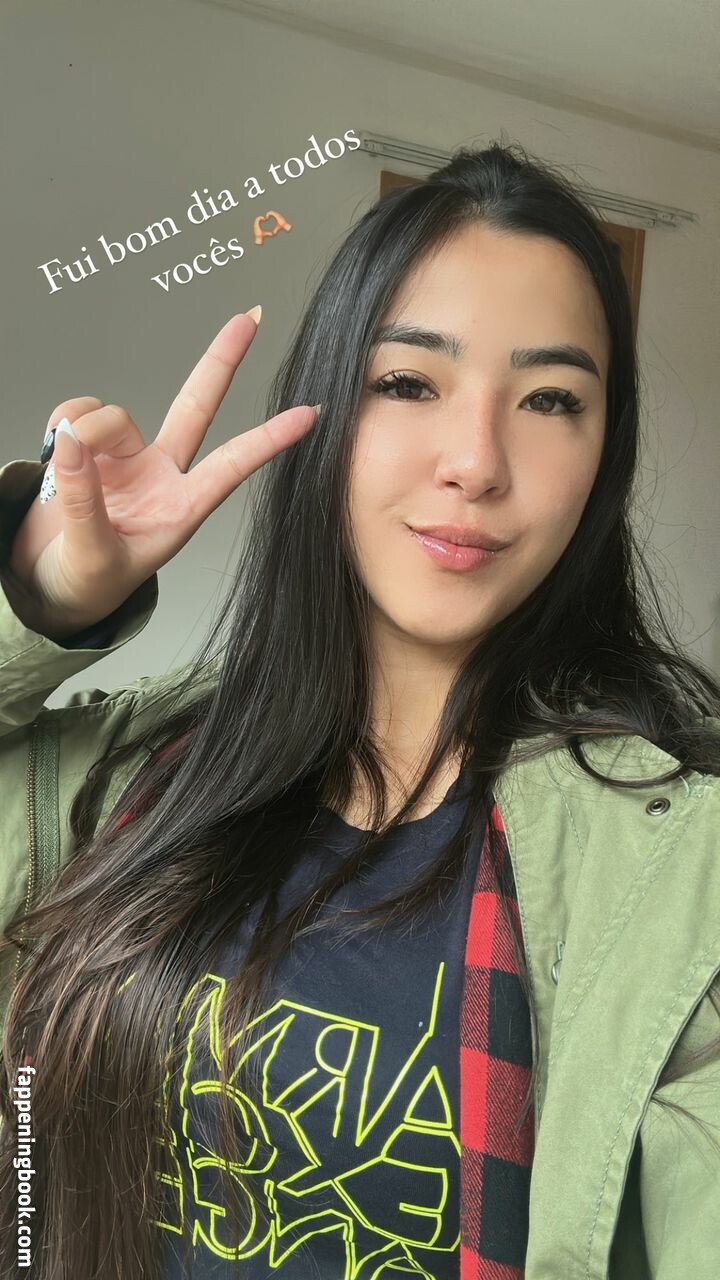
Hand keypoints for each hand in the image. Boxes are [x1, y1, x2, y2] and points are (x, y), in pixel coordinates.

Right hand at [8, 311, 318, 636]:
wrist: (46, 586)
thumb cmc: (86, 584)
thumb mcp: (93, 557)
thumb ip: (84, 502)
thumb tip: (71, 443)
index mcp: (181, 508)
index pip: (233, 465)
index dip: (270, 439)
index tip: (311, 414)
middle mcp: (159, 475)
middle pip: (195, 406)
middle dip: (221, 361)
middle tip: (250, 318)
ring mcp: (124, 458)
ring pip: (113, 415)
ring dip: (86, 432)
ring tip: (66, 467)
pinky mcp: (85, 449)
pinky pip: (76, 414)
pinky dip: (62, 425)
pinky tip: (55, 451)